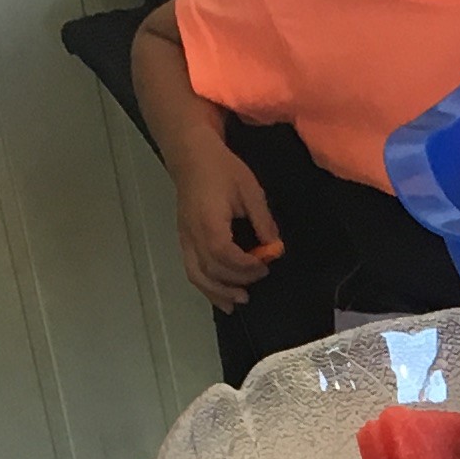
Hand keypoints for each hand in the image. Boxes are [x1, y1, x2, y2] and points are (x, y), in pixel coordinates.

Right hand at [173, 150, 282, 310]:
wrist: (192, 156)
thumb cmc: (223, 169)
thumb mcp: (250, 191)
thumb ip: (263, 222)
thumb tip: (275, 248)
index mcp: (209, 222)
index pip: (225, 254)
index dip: (246, 266)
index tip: (265, 266)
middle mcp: (192, 235)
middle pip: (211, 270)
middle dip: (237, 280)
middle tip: (260, 279)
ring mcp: (184, 239)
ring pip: (197, 275)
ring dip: (218, 292)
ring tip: (240, 301)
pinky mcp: (183, 240)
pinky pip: (192, 269)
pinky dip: (206, 287)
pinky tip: (221, 298)